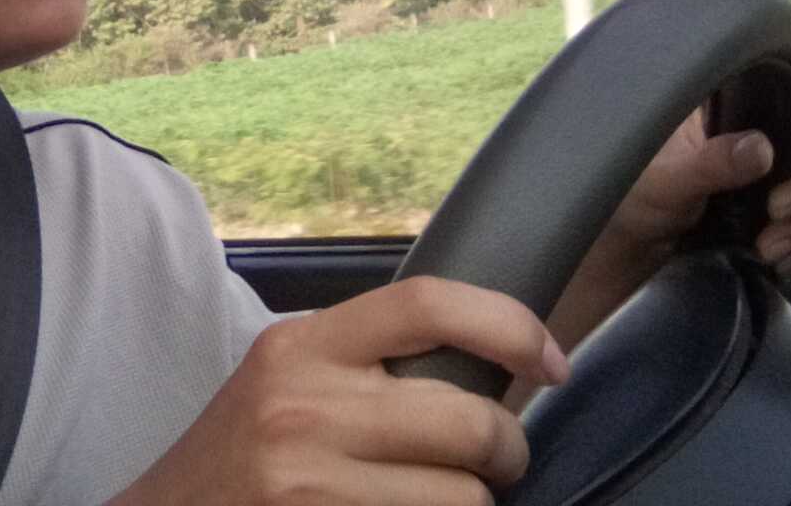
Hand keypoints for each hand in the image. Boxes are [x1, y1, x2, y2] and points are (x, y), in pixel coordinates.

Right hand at [113, 277, 569, 505]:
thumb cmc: (238, 459)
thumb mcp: (285, 381)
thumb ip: (365, 361)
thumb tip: (489, 357)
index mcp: (301, 347)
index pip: (427, 304)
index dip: (509, 324)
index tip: (551, 359)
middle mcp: (304, 407)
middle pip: (469, 421)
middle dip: (506, 450)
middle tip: (496, 462)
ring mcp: (311, 484)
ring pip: (465, 500)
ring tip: (434, 499)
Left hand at [607, 58, 790, 277]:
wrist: (635, 242)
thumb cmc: (636, 197)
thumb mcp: (665, 181)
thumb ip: (709, 164)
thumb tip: (761, 148)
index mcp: (734, 95)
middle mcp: (762, 120)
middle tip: (779, 212)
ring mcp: (778, 158)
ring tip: (770, 247)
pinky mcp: (783, 195)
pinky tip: (781, 256)